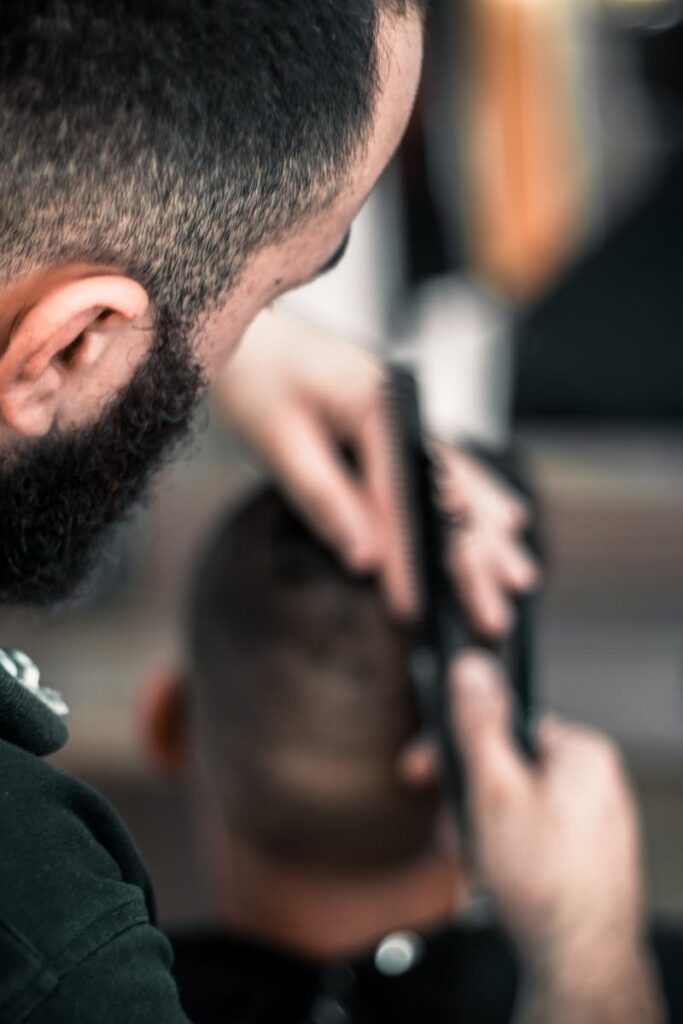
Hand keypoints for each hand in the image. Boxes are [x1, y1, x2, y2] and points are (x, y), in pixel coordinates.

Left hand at [215, 307, 535, 626]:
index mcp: (379, 402)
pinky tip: (503, 519)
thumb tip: (364, 558)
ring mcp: (404, 411)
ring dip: (487, 532)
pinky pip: (443, 466)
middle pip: (447, 493)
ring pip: (458, 482)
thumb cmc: (250, 377)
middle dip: (472, 557)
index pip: (401, 498)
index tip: (414, 609)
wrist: (241, 330)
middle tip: (496, 612)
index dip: (408, 560)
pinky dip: (473, 497)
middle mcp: (404, 405)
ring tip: (520, 576)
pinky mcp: (394, 420)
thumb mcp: (278, 442)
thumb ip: (325, 499)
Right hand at [442, 652, 660, 1022]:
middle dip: (466, 799)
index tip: (422, 764)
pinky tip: (491, 874)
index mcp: (580, 752)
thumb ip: (479, 723)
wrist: (579, 962)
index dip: (456, 746)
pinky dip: (502, 849)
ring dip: (479, 828)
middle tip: (451, 825)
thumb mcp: (496, 789)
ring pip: (512, 804)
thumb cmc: (546, 882)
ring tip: (475, 859)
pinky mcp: (582, 854)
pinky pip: (529, 834)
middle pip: (505, 766)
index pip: (503, 721)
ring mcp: (589, 820)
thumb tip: (471, 667)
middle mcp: (592, 781)